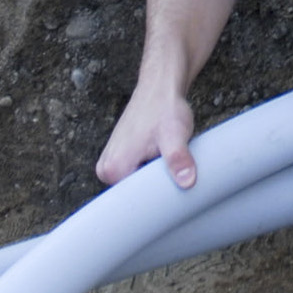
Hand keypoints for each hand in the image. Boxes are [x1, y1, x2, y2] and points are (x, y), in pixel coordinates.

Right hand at [97, 73, 196, 188]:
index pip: (135, 203)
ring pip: (138, 184)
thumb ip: (178, 159)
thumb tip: (187, 181)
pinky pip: (137, 174)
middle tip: (172, 166)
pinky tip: (160, 156)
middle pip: (136, 195)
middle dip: (155, 185)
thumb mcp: (175, 135)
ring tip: (164, 157)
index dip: (159, 197)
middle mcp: (105, 170)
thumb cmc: (165, 109)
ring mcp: (110, 164)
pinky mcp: (119, 159)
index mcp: (113, 170)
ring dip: (154, 176)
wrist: (160, 89)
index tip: (172, 183)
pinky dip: (150, 169)